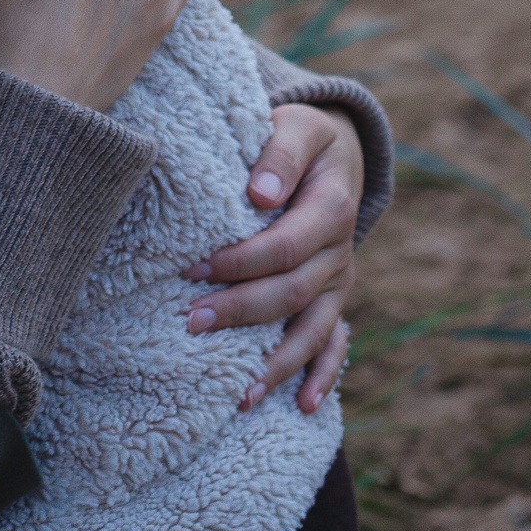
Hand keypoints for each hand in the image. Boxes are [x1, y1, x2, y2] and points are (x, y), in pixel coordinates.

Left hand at [181, 103, 364, 412]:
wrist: (331, 154)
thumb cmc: (300, 138)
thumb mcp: (296, 125)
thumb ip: (278, 153)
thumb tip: (260, 194)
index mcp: (331, 208)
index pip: (284, 246)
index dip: (240, 261)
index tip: (193, 269)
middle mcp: (340, 252)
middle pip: (291, 292)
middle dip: (240, 311)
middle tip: (190, 323)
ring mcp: (339, 282)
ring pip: (312, 330)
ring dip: (275, 362)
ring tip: (237, 393)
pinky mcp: (333, 300)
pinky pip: (335, 344)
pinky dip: (322, 376)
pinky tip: (300, 405)